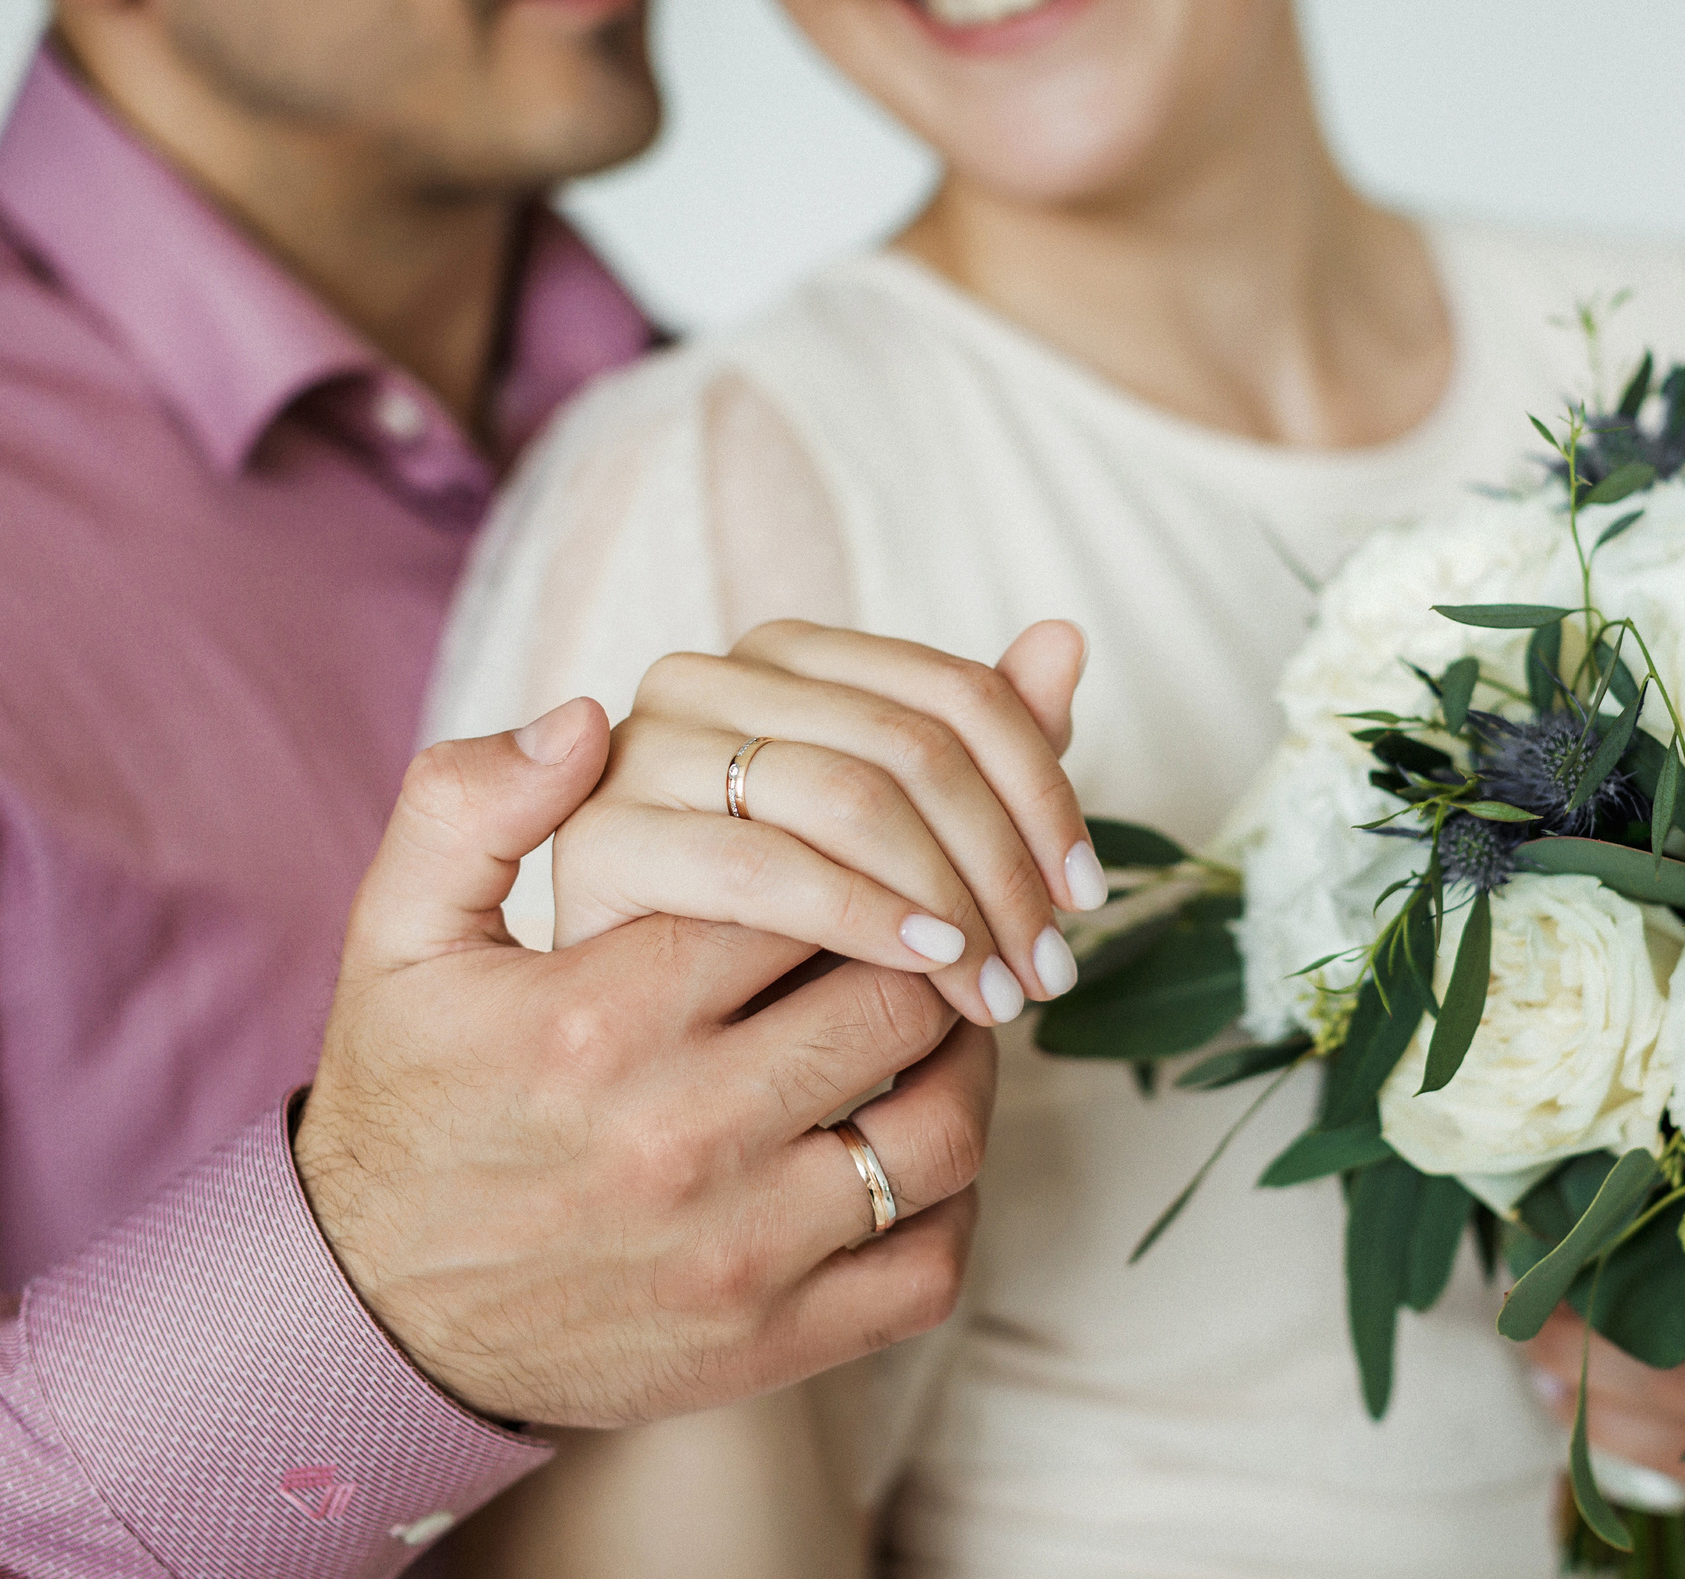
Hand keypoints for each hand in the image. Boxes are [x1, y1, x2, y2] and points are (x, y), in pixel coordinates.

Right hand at [294, 698, 992, 1426]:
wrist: (369, 1316)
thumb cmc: (407, 1102)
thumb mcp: (397, 939)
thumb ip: (471, 807)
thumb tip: (587, 717)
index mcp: (603, 1013)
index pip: (809, 888)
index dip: (865, 854)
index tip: (875, 848)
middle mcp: (681, 1132)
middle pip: (899, 996)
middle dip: (935, 946)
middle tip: (935, 926)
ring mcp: (736, 1249)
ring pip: (942, 1127)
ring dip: (967, 1062)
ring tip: (941, 1020)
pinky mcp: (769, 1344)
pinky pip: (931, 1264)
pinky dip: (955, 1200)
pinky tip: (916, 1141)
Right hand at [548, 618, 1106, 1027]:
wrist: (628, 1045)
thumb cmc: (776, 939)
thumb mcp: (893, 843)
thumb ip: (975, 748)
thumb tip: (1064, 638)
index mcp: (781, 656)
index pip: (956, 691)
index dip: (1042, 791)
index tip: (1085, 895)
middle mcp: (703, 676)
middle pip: (912, 744)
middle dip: (1002, 865)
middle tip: (1048, 968)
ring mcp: (641, 750)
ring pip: (850, 795)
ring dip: (948, 901)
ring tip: (996, 990)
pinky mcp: (599, 838)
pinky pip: (762, 867)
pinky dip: (862, 917)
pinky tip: (924, 970)